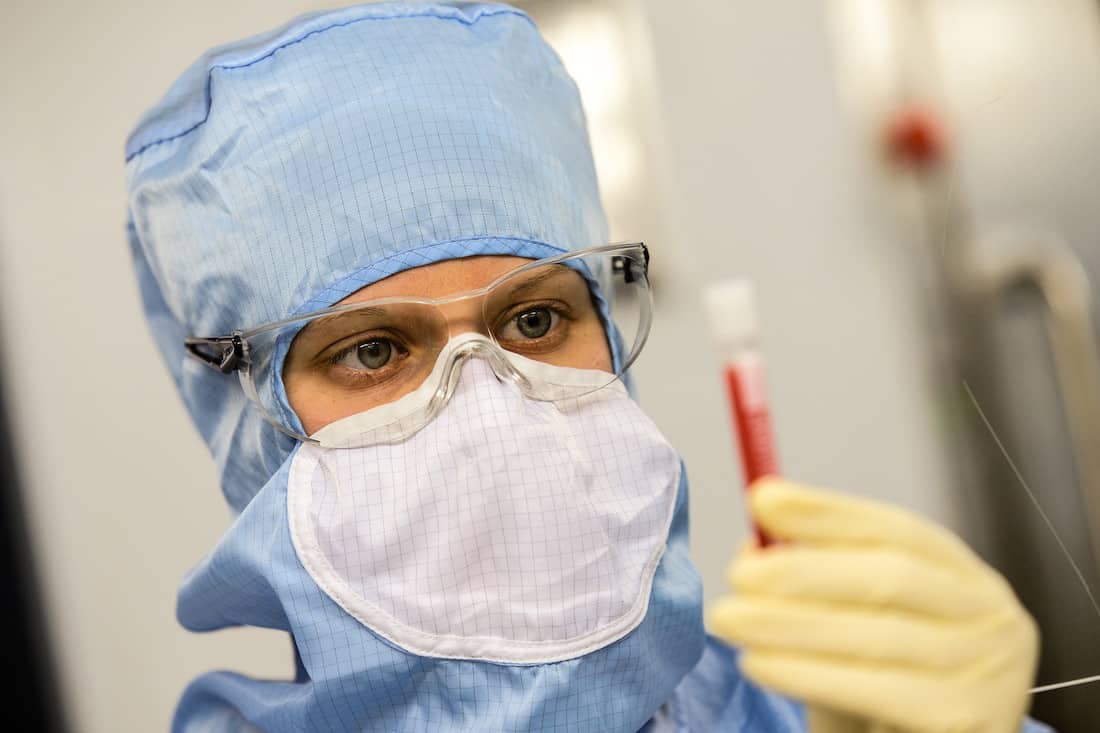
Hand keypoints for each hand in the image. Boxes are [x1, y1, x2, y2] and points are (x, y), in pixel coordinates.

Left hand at [707, 478, 1038, 732]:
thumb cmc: (885, 691)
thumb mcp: (852, 626)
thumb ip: (814, 581)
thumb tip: (755, 542)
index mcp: (966, 578)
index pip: (899, 530)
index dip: (828, 512)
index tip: (763, 500)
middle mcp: (993, 617)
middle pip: (892, 577)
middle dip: (804, 570)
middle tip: (738, 576)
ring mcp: (992, 673)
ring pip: (879, 636)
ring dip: (791, 624)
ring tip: (730, 619)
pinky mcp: (968, 722)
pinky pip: (878, 691)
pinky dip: (809, 673)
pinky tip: (759, 664)